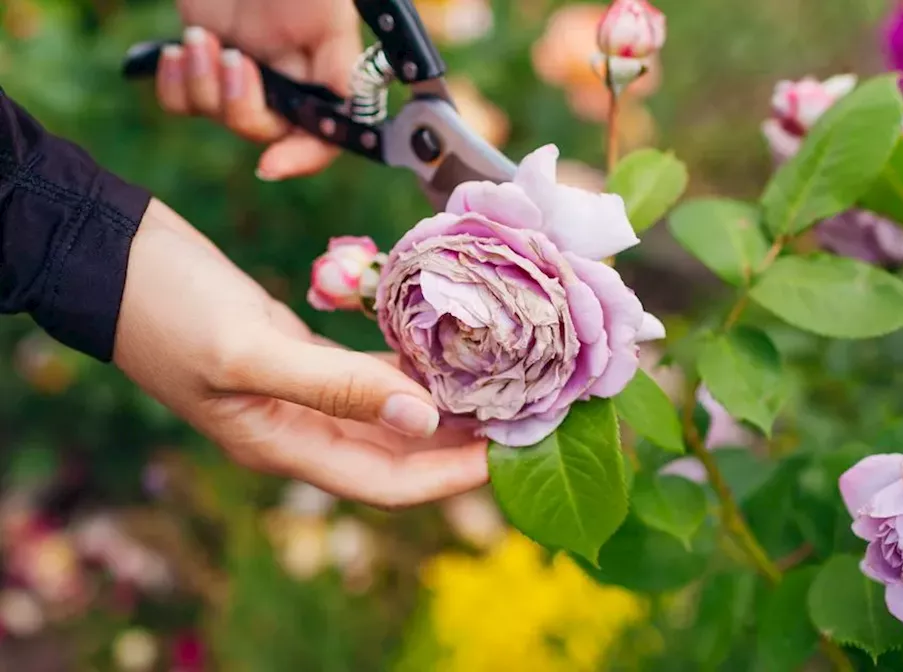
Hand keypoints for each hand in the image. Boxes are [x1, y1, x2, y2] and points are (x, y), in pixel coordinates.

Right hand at [114, 199, 489, 506]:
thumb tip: (423, 419)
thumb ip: (336, 388)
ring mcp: (300, 392)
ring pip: (390, 408)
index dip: (452, 477)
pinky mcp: (300, 353)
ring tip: (505, 377)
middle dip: (462, 440)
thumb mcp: (249, 352)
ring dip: (443, 397)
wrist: (111, 256)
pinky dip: (409, 359)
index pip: (387, 483)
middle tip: (526, 412)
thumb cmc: (168, 308)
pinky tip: (450, 339)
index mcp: (285, 445)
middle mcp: (300, 429)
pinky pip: (369, 369)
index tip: (512, 452)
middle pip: (399, 453)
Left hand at [155, 0, 362, 179]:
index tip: (270, 163)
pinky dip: (175, 83)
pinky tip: (177, 51)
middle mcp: (286, 83)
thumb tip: (349, 107)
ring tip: (200, 38)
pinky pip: (183, 102)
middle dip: (242, 106)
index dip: (300, 158)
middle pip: (265, 132)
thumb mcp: (328, 12)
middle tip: (234, 58)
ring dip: (204, 85)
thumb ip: (340, 62)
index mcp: (323, 76)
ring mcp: (244, 75)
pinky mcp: (205, 62)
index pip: (322, 138)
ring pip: (219, 117)